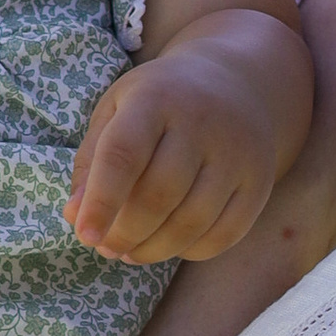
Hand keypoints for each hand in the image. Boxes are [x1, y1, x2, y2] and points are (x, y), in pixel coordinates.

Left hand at [66, 42, 282, 264]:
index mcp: (155, 98)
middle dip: (126, 233)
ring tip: (130, 252)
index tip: (85, 235)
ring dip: (155, 249)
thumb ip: (92, 163)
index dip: (102, 201)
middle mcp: (201, 121)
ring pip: (193, 221)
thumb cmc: (160, 103)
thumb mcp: (117, 112)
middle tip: (106, 248)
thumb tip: (76, 216)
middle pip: (160, 194)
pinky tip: (170, 245)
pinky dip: (191, 251)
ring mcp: (236, 152)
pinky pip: (225, 233)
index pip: (124, 155)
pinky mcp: (259, 180)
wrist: (234, 83)